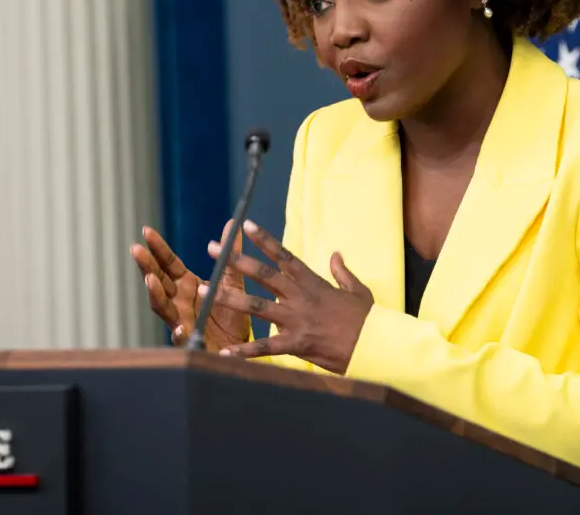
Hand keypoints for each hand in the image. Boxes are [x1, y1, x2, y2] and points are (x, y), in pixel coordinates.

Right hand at [130, 221, 250, 351]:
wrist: (242, 346)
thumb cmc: (233, 313)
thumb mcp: (233, 280)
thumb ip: (229, 254)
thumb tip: (232, 223)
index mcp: (187, 284)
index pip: (168, 263)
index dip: (157, 248)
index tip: (146, 231)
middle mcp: (179, 301)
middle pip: (158, 281)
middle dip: (146, 266)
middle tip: (136, 250)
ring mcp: (181, 320)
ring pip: (163, 307)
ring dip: (155, 294)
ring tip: (151, 280)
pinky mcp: (192, 341)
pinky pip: (183, 338)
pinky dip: (180, 333)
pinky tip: (180, 327)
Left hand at [204, 220, 374, 374]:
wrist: (375, 345)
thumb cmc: (367, 319)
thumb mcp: (358, 290)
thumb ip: (342, 272)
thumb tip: (335, 255)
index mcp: (312, 282)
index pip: (283, 256)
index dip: (263, 239)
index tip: (245, 225)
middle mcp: (300, 297)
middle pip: (262, 274)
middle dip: (235, 261)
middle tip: (212, 250)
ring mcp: (296, 320)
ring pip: (255, 305)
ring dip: (227, 298)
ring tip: (203, 291)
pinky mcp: (296, 344)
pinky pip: (265, 347)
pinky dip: (244, 352)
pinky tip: (224, 353)